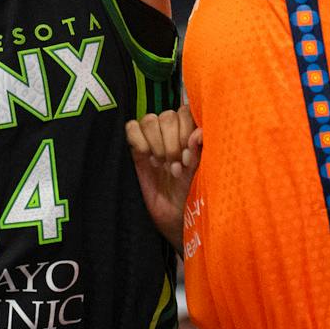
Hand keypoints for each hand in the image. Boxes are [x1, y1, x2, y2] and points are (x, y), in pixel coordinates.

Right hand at [126, 106, 202, 250]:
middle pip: (167, 115)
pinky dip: (139, 140)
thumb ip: (198, 153)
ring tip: (161, 164)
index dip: (185, 130)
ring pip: (149, 119)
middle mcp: (171, 132)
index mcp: (189, 133)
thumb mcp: (197, 174)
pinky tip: (146, 159)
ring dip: (156, 143)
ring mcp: (151, 138)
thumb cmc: (190, 194)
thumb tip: (198, 133)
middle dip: (172, 141)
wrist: (172, 216)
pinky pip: (131, 127)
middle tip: (174, 166)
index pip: (185, 112)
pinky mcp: (134, 147)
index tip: (187, 155)